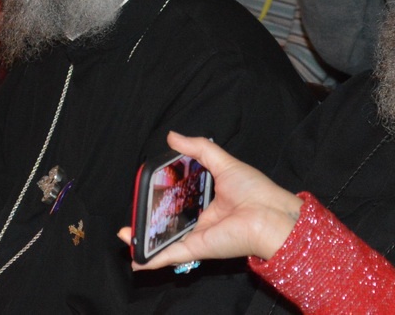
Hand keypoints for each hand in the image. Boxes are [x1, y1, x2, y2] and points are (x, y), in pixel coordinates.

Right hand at [117, 132, 302, 269]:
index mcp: (208, 203)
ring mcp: (198, 236)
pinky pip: (170, 255)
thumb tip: (172, 136)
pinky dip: (152, 259)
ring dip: (144, 240)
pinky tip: (135, 258)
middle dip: (149, 219)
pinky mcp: (197, 248)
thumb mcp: (223, 162)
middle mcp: (201, 221)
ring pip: (165, 241)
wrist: (271, 215)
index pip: (179, 200)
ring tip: (124, 235)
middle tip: (133, 211)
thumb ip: (198, 148)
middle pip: (169, 222)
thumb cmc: (254, 190)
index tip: (146, 190)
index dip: (162, 197)